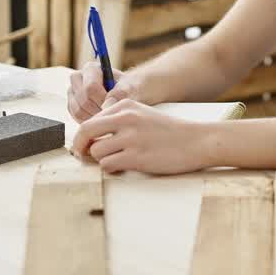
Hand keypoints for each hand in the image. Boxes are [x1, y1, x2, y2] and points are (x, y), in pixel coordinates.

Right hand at [67, 62, 142, 122]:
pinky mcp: (70, 104)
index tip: (113, 104)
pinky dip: (88, 121)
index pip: (90, 88)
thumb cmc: (126, 88)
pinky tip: (99, 117)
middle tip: (111, 112)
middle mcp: (77, 78)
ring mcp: (72, 91)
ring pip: (78, 110)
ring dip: (94, 117)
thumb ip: (121, 92)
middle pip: (84, 100)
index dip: (102, 100)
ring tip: (107, 114)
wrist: (122, 94)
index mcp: (90, 69)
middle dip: (99, 110)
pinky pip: (76, 117)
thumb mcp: (129, 87)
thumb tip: (107, 103)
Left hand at [70, 99, 209, 174]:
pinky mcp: (136, 157)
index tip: (82, 145)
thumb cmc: (168, 131)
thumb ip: (117, 121)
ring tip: (117, 160)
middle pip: (85, 132)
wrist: (196, 141)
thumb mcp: (141, 115)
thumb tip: (88, 138)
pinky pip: (108, 165)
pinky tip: (124, 167)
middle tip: (81, 155)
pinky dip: (112, 169)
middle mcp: (125, 119)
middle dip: (79, 147)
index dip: (82, 136)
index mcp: (125, 106)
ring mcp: (131, 138)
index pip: (90, 120)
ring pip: (96, 152)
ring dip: (102, 160)